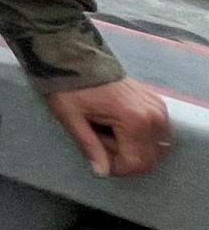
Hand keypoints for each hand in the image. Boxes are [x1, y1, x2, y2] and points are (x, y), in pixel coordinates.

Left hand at [46, 77, 173, 178]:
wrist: (77, 57)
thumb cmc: (70, 86)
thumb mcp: (71, 118)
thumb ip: (89, 146)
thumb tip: (102, 172)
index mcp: (134, 120)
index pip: (136, 163)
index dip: (117, 168)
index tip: (98, 158)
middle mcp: (154, 116)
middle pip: (148, 158)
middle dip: (124, 157)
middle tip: (100, 140)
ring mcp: (159, 108)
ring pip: (153, 147)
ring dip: (132, 147)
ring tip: (107, 131)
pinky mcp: (158, 104)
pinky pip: (155, 133)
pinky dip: (139, 137)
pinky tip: (118, 125)